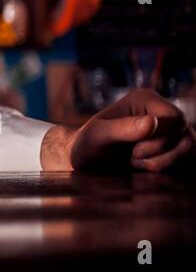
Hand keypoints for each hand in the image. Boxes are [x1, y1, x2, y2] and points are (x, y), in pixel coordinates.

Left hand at [40, 89, 194, 172]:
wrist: (86, 165)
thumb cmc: (86, 146)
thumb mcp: (96, 136)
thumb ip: (122, 128)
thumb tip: (153, 122)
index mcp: (145, 100)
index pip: (174, 118)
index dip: (160, 139)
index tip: (133, 149)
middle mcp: (162, 112)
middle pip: (186, 135)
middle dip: (158, 154)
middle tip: (132, 157)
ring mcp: (172, 132)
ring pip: (190, 149)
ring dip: (164, 164)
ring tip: (137, 163)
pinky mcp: (174, 150)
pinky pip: (188, 162)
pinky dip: (169, 171)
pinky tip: (145, 170)